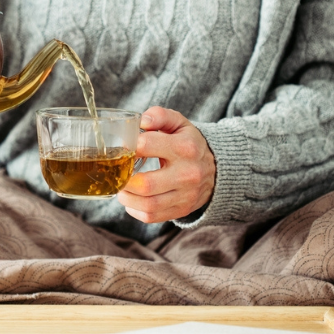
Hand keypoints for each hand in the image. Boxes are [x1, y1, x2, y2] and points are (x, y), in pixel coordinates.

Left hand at [118, 106, 215, 223]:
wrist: (216, 170)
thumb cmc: (189, 144)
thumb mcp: (179, 123)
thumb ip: (160, 116)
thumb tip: (142, 121)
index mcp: (185, 147)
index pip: (147, 145)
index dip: (128, 146)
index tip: (122, 148)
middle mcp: (187, 173)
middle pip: (146, 183)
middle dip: (124, 179)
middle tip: (117, 173)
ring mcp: (186, 195)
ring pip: (148, 204)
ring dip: (127, 198)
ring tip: (122, 188)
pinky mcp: (182, 210)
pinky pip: (152, 216)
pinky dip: (135, 210)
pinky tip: (132, 200)